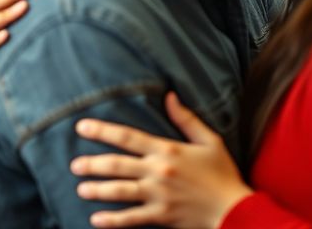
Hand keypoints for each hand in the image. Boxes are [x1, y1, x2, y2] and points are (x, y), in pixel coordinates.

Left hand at [69, 92, 252, 227]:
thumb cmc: (223, 175)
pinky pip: (131, 218)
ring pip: (119, 190)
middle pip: (116, 164)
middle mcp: (158, 171)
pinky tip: (96, 219)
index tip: (81, 127)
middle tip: (74, 165)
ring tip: (80, 188)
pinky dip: (112, 220)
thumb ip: (186, 119)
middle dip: (92, 164)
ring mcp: (158, 195)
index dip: (102, 131)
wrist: (237, 211)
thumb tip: (170, 95)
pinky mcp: (161, 216)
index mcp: (167, 150)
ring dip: (97, 189)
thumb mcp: (210, 141)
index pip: (127, 137)